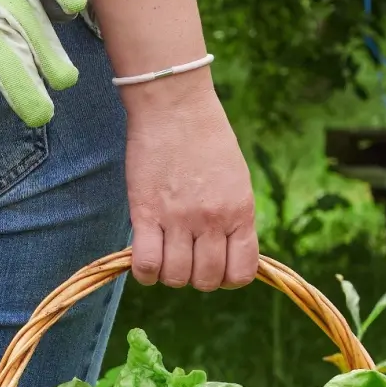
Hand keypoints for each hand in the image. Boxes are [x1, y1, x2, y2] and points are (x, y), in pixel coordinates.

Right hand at [80, 0, 257, 289]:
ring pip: (176, 277)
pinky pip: (147, 265)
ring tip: (164, 253)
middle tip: (185, 256)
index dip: (226, 277)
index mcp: (241, 211)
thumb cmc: (207, 139)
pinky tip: (145, 255)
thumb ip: (235, 218)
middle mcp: (213, 220)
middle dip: (195, 277)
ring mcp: (180, 219)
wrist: (174, 106)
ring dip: (169, 274)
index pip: (241, 273)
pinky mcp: (146, 214)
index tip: (213, 263)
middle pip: (205, 281)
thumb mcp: (236, 179)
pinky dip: (145, 271)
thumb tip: (228, 254)